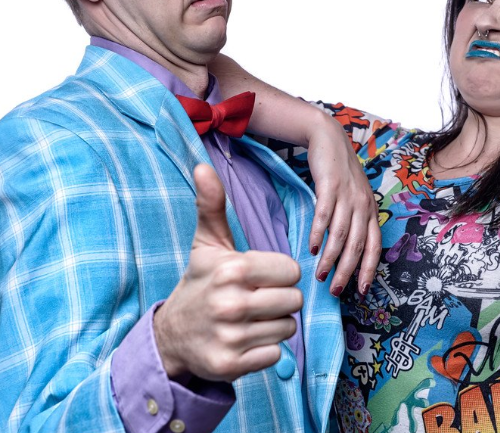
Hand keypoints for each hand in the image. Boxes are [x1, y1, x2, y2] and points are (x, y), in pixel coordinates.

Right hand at [154, 164, 302, 381]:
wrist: (172, 334)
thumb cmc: (199, 282)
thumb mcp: (206, 243)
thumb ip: (212, 205)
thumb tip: (203, 166)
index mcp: (232, 268)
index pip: (292, 271)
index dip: (280, 274)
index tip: (259, 277)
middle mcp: (231, 303)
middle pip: (294, 300)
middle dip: (280, 299)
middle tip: (255, 299)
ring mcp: (230, 336)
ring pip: (287, 328)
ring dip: (273, 324)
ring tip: (249, 319)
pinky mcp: (230, 366)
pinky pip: (275, 355)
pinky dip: (264, 349)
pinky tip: (244, 340)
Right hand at [307, 114, 380, 297]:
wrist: (330, 141)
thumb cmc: (341, 174)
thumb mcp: (355, 196)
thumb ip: (353, 220)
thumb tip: (344, 251)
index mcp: (370, 211)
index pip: (374, 247)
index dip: (368, 270)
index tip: (360, 291)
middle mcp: (362, 206)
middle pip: (357, 246)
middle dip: (346, 272)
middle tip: (334, 291)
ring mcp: (347, 196)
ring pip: (340, 235)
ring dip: (329, 258)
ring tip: (319, 275)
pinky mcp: (329, 187)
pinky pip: (323, 216)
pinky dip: (317, 234)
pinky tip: (311, 247)